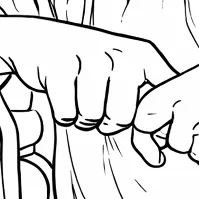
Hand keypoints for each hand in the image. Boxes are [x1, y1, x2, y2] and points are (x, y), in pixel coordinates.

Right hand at [5, 20, 175, 147]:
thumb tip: (159, 159)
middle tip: (97, 106)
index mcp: (144, 54)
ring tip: (79, 98)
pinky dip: (62, 114)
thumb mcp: (126, 80)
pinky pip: (65, 114)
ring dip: (81, 118)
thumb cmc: (90, 70)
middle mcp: (120, 52)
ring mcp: (89, 55)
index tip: (139, 131)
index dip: (148, 128)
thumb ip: (147, 115)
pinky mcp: (57, 64)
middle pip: (122, 118)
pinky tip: (61, 93)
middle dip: (107, 123)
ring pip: (92, 117)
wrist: (38, 38)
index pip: (160, 104)